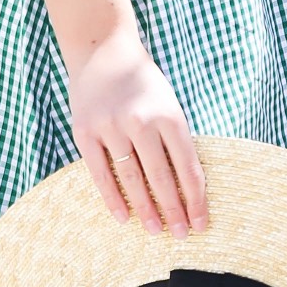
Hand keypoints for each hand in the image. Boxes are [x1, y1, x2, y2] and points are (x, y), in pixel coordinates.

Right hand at [70, 28, 207, 234]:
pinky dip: (113, 198)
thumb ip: (175, 140)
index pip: (188, 167)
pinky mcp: (85, 132)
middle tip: (181, 235)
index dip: (196, 199)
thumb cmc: (143, 84)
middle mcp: (141, 121)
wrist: (102, 51)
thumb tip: (187, 188)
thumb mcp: (168, 104)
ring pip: (132, 179)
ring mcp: (111, 127)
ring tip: (155, 231)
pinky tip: (123, 217)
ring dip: (145, 209)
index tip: (201, 223)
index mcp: (169, 115)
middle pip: (161, 177)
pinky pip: (101, 173)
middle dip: (173, 210)